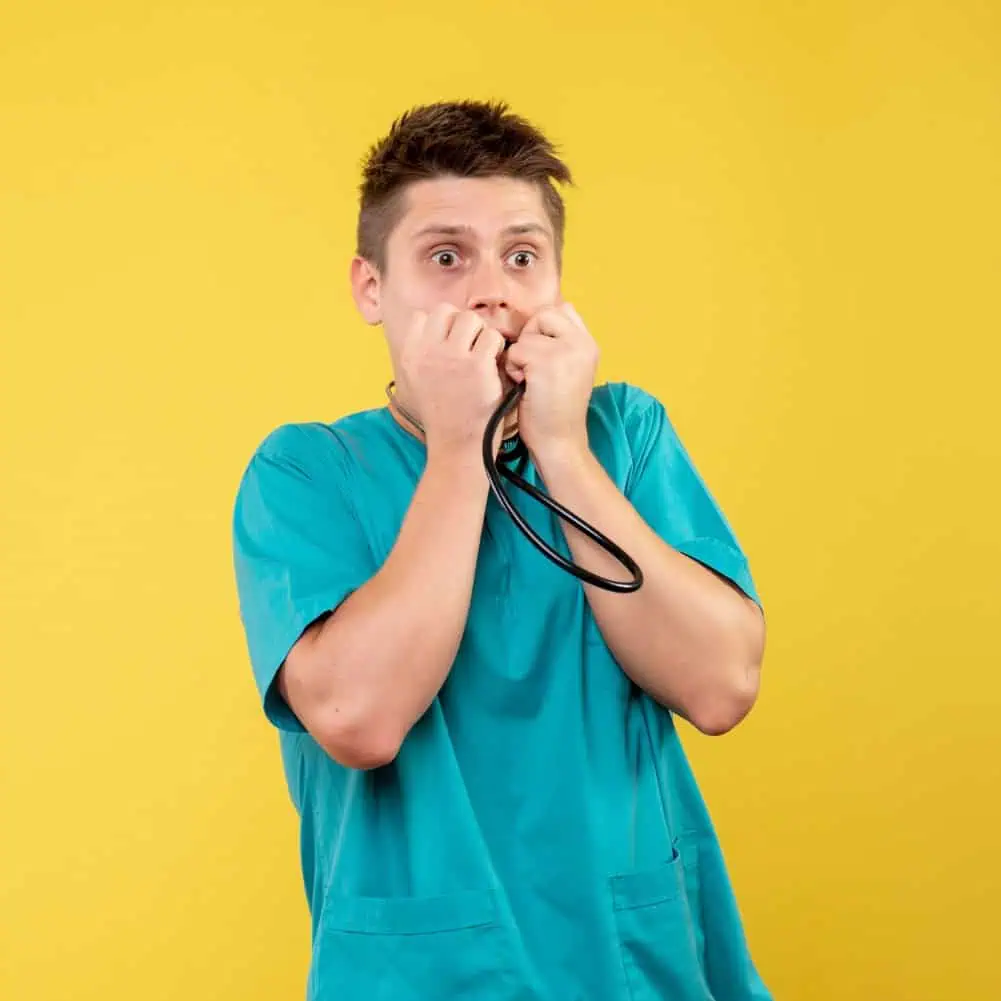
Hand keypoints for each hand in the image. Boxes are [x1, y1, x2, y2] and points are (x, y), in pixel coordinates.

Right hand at [398, 304, 507, 457]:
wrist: (457, 444)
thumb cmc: (442, 413)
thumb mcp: (416, 381)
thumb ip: (421, 353)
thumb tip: (430, 323)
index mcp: (410, 354)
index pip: (423, 316)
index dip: (440, 326)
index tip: (450, 344)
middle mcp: (427, 352)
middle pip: (446, 311)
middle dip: (461, 325)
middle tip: (470, 347)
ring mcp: (452, 357)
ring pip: (471, 319)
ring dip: (481, 334)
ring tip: (483, 355)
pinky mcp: (477, 366)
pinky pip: (492, 337)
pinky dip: (497, 349)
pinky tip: (493, 365)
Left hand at [503, 303, 597, 459]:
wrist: (559, 443)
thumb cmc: (554, 411)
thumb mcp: (568, 370)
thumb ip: (559, 344)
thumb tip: (533, 323)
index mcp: (589, 344)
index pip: (563, 310)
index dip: (544, 328)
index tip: (541, 355)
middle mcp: (583, 343)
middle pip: (544, 315)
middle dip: (530, 338)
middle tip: (533, 368)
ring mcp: (567, 350)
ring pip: (527, 334)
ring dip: (520, 356)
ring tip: (529, 380)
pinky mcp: (547, 361)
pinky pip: (516, 351)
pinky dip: (513, 369)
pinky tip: (524, 387)